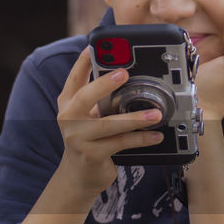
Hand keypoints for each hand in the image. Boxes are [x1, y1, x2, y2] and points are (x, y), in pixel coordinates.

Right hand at [53, 48, 164, 198]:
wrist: (78, 177)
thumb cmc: (89, 140)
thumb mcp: (88, 116)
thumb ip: (100, 99)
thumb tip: (130, 77)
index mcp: (68, 103)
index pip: (74, 78)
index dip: (83, 62)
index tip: (93, 46)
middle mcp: (69, 118)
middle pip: (85, 97)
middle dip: (105, 84)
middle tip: (124, 73)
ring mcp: (78, 138)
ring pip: (109, 125)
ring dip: (135, 119)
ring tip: (155, 114)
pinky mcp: (91, 155)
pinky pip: (120, 143)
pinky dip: (140, 139)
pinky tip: (155, 136)